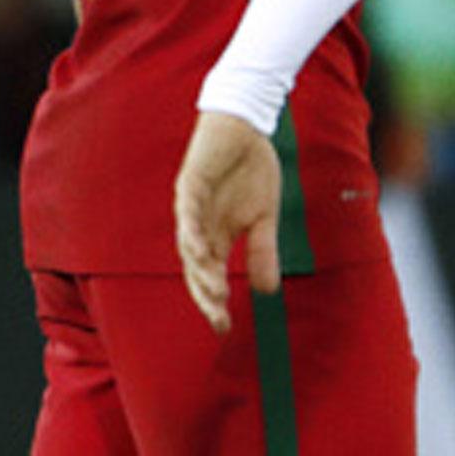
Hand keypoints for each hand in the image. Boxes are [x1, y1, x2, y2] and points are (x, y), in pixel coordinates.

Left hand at [173, 111, 280, 334]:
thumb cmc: (252, 169)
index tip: (224, 328)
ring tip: (215, 292)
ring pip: (189, 244)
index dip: (214, 302)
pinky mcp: (190, 184)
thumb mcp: (264, 216)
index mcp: (216, 236)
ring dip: (200, 269)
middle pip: (195, 268)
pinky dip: (192, 232)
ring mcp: (191, 206)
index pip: (210, 276)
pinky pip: (187, 212)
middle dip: (205, 295)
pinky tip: (201, 251)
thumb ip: (262, 250)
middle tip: (218, 318)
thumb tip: (267, 292)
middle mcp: (199, 226)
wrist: (247, 126)